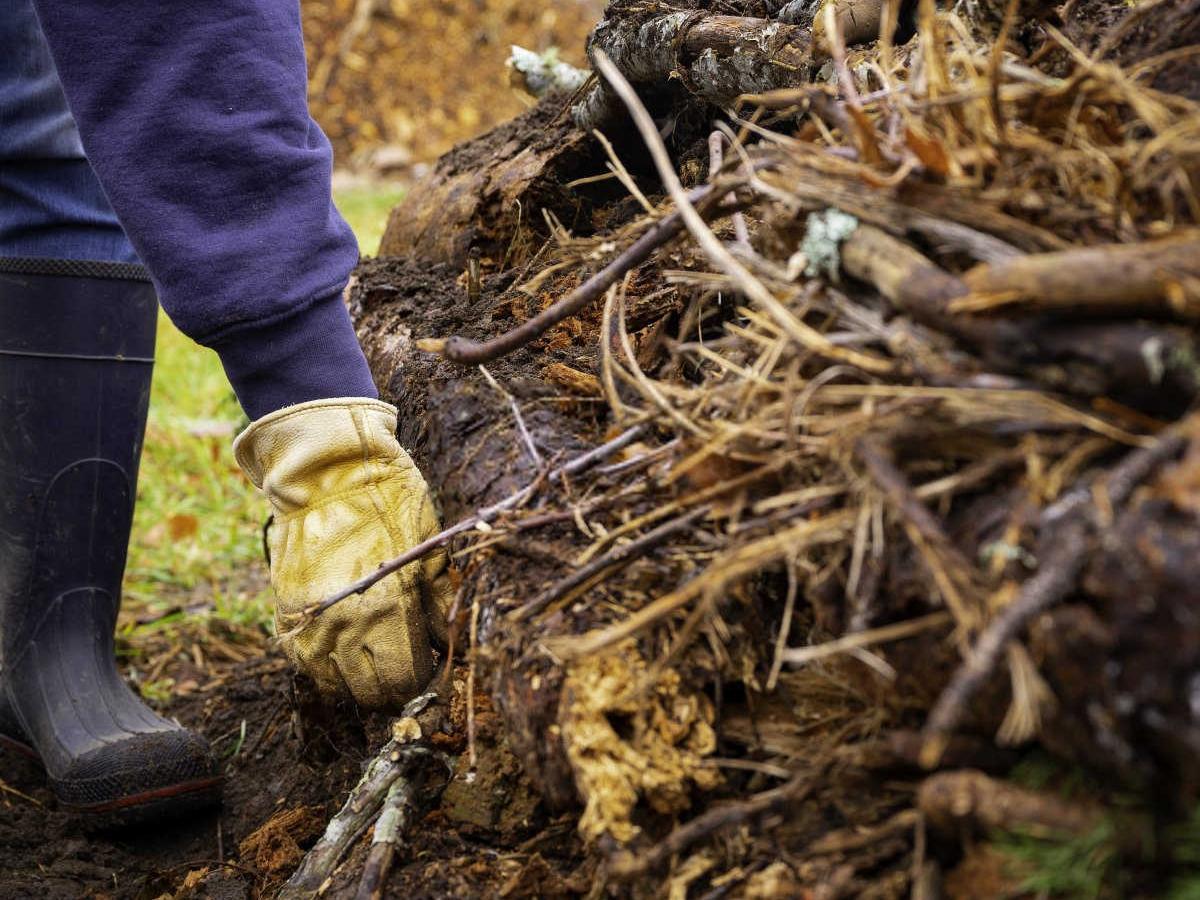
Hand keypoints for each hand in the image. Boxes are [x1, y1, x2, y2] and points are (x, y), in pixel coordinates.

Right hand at [234, 398, 453, 708]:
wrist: (325, 472)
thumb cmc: (389, 502)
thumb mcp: (429, 550)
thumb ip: (440, 604)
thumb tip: (454, 644)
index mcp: (392, 610)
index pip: (409, 681)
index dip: (425, 679)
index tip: (430, 666)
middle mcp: (348, 626)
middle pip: (374, 693)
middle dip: (395, 686)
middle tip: (405, 663)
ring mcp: (313, 623)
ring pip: (338, 687)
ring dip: (359, 680)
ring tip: (375, 657)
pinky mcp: (289, 614)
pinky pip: (308, 665)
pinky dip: (328, 665)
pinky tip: (345, 646)